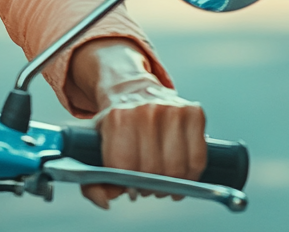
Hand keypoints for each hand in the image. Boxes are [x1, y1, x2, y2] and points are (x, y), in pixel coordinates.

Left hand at [66, 39, 205, 209]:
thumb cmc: (115, 122)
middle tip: (147, 186)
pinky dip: (191, 174)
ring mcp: (172, 110)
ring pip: (177, 169)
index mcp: (117, 118)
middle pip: (153, 172)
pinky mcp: (194, 112)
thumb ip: (91, 181)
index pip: (126, 169)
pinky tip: (181, 174)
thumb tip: (105, 202)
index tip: (130, 188)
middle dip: (150, 187)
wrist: (130, 87)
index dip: (128, 186)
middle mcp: (146, 111)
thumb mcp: (93, 145)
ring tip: (163, 181)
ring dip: (171, 185)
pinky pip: (197, 159)